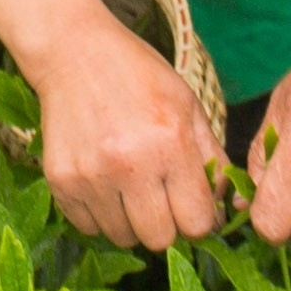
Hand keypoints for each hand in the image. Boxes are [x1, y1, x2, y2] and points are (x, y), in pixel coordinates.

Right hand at [0, 0, 225, 250]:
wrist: (74, 52)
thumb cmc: (137, 74)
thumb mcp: (187, 104)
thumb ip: (213, 156)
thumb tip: (228, 207)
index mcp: (171, 144)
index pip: (197, 223)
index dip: (200, 220)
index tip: (192, 206)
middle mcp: (131, 165)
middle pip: (160, 239)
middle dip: (167, 224)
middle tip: (160, 198)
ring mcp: (92, 176)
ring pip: (123, 237)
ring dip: (131, 221)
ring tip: (128, 186)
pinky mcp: (62, 181)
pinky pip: (87, 227)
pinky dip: (99, 215)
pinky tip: (102, 183)